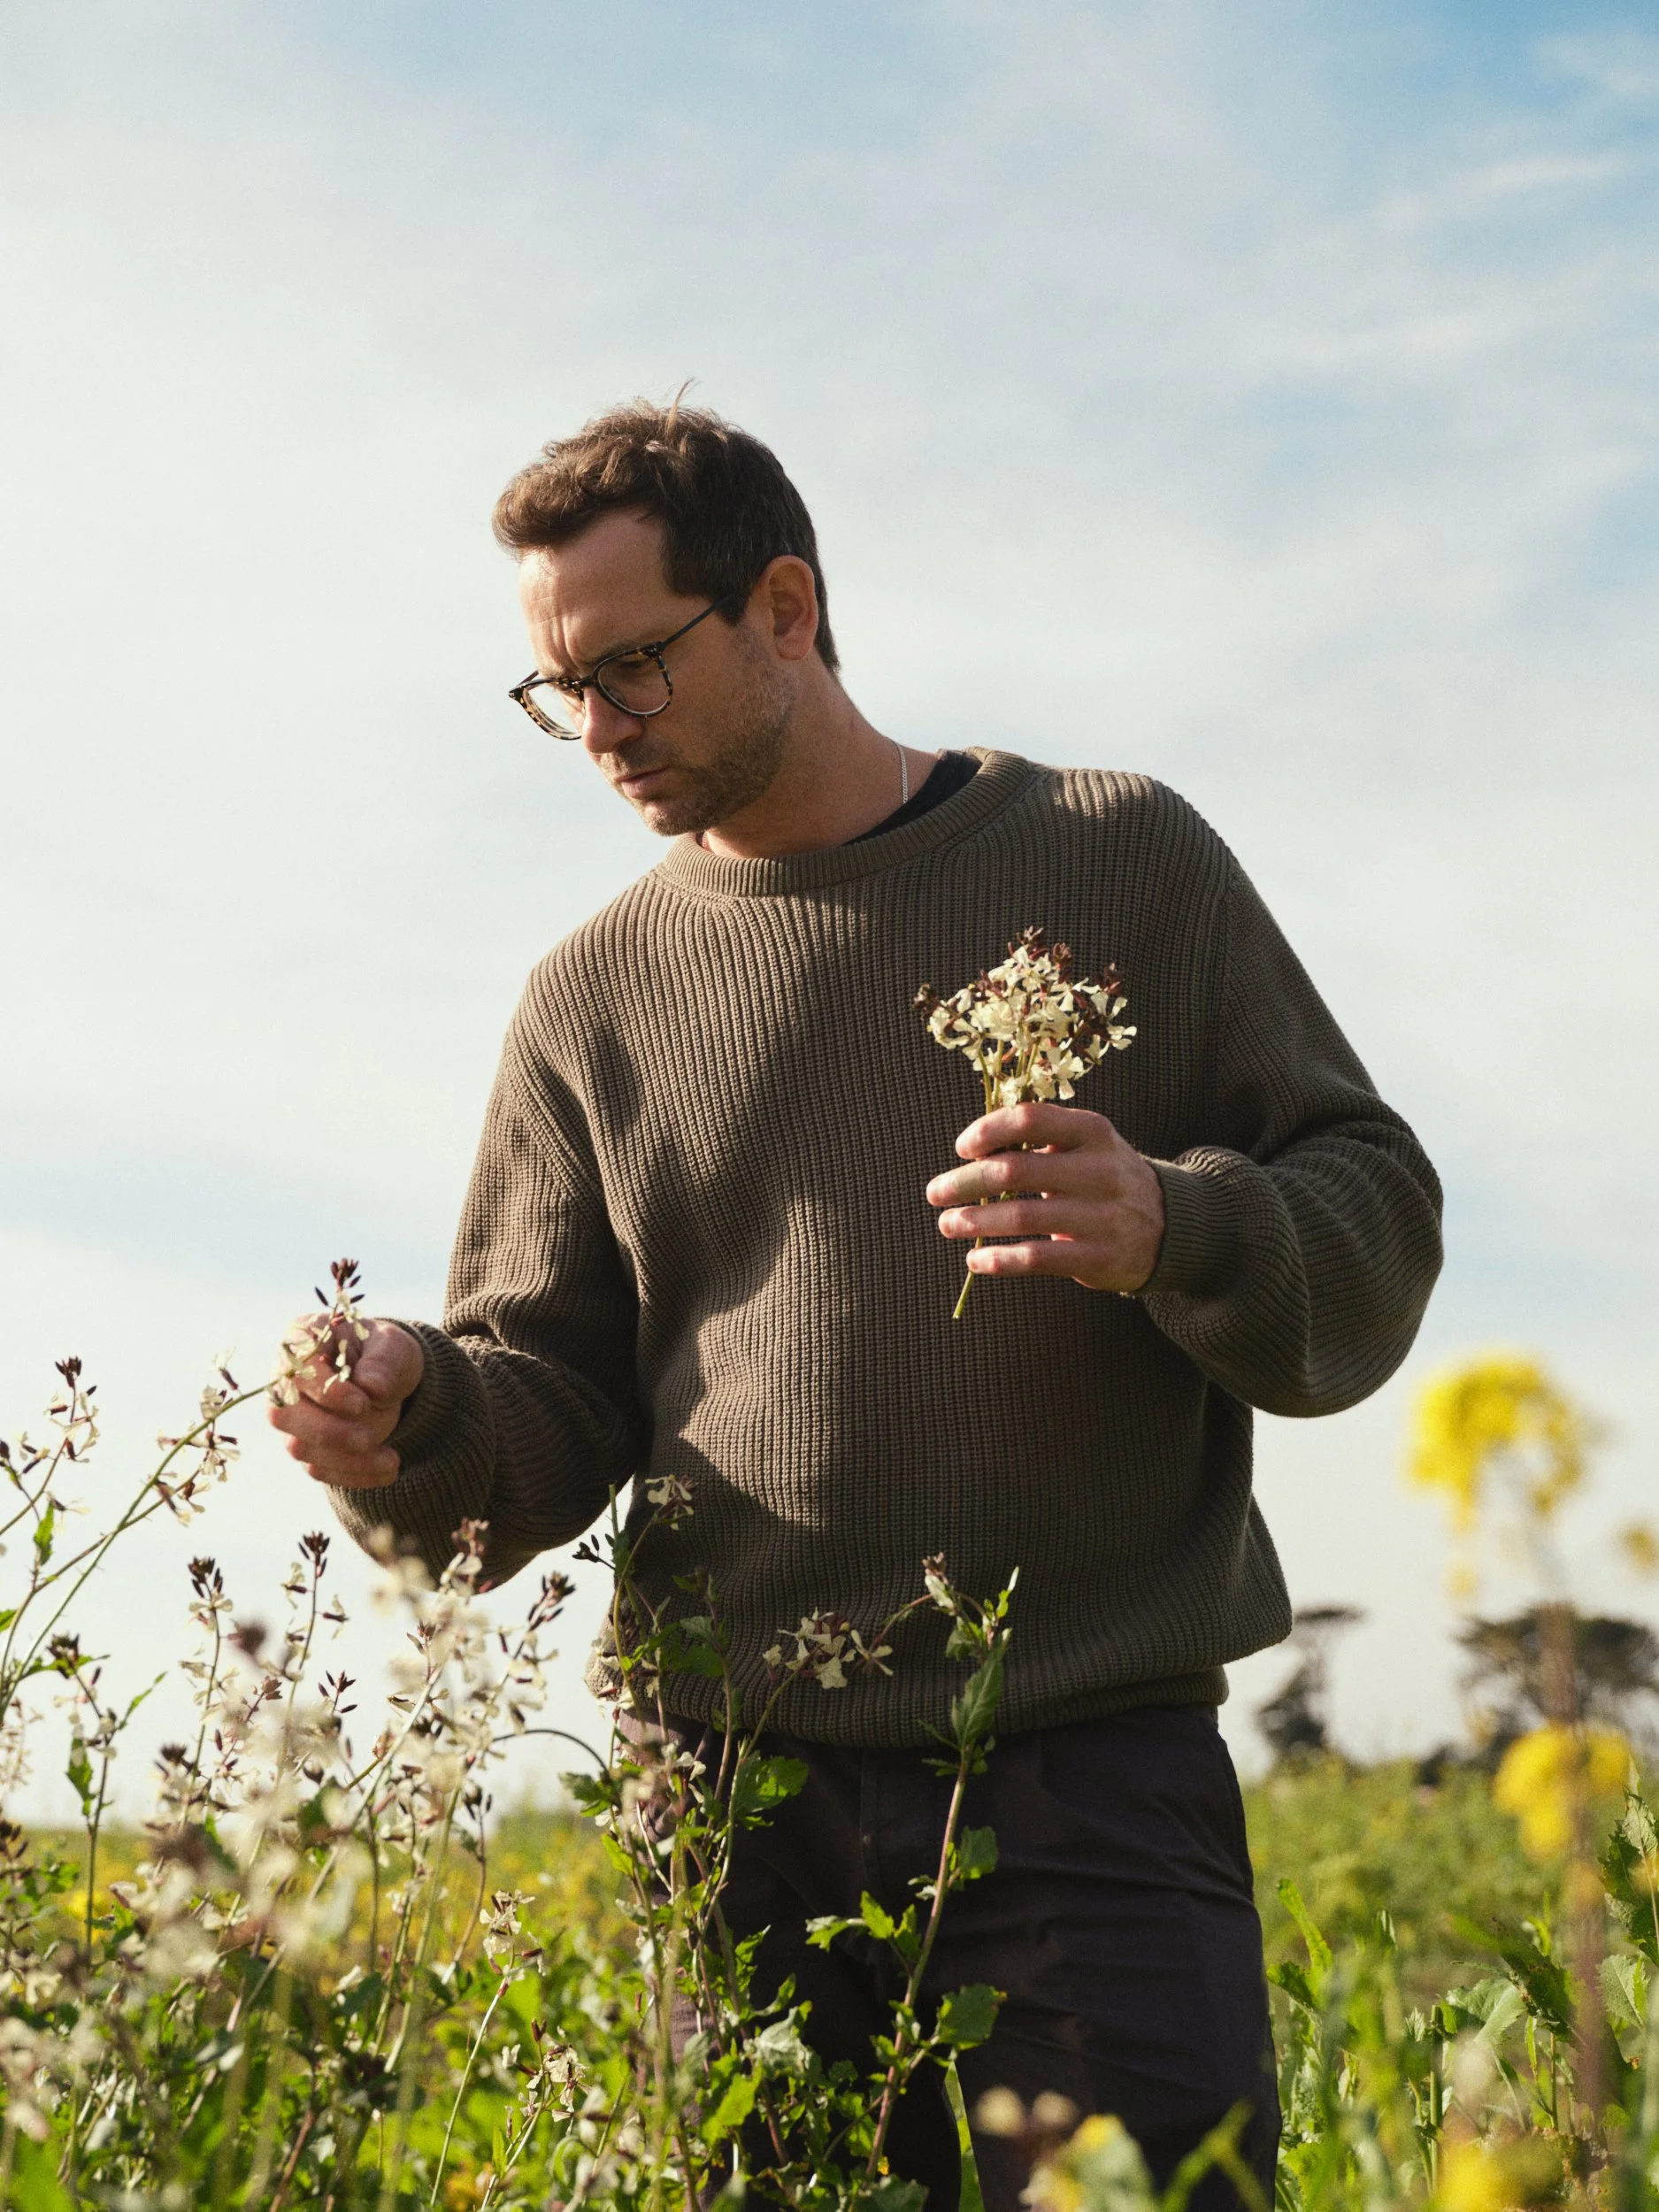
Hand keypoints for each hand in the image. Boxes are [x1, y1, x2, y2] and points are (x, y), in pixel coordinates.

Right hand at [267, 1316, 424, 1487]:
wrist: (387, 1379)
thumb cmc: (383, 1353)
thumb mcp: (393, 1347)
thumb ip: (383, 1362)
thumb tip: (371, 1387)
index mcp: (302, 1340)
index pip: (297, 1368)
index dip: (325, 1390)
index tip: (362, 1403)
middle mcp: (285, 1381)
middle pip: (284, 1414)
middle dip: (328, 1432)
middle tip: (368, 1439)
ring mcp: (291, 1417)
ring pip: (299, 1447)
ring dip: (345, 1460)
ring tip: (392, 1460)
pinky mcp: (305, 1445)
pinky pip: (319, 1468)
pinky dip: (353, 1474)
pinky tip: (388, 1471)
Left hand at [926, 1102, 1165, 1292]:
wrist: (1168, 1227)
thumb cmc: (1105, 1178)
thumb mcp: (1087, 1145)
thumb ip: (1040, 1138)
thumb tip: (972, 1149)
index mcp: (1093, 1131)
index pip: (1030, 1119)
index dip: (987, 1130)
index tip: (962, 1148)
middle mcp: (1099, 1170)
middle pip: (1015, 1170)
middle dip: (965, 1181)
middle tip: (936, 1192)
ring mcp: (1101, 1216)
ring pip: (1021, 1216)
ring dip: (973, 1221)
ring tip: (947, 1224)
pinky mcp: (1098, 1257)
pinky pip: (1036, 1259)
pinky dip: (999, 1260)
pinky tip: (975, 1261)